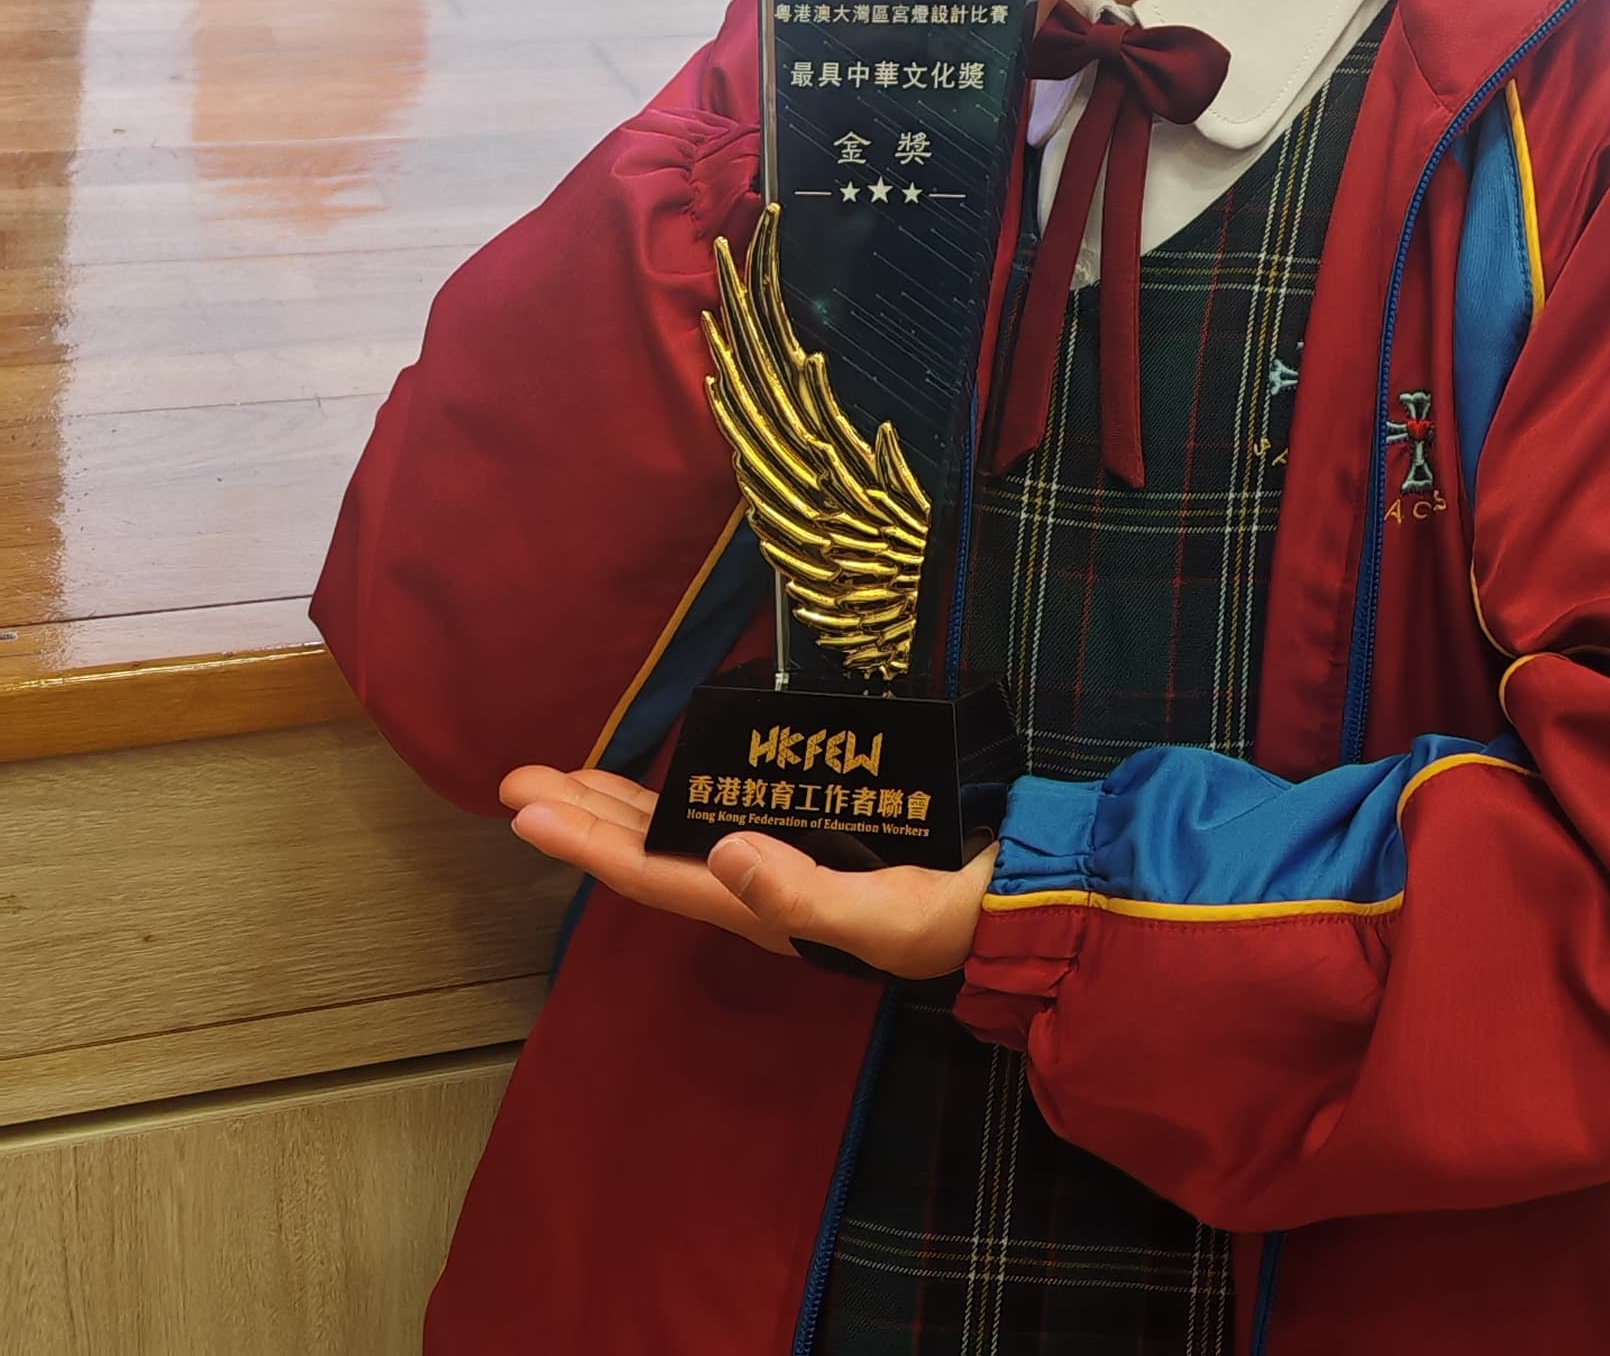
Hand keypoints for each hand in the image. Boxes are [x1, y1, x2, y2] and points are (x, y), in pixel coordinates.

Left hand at [502, 762, 989, 980]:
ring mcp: (779, 857)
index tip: (527, 812)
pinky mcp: (812, 830)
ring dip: (617, 801)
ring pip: (676, 827)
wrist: (1009, 905)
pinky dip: (681, 790)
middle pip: (648, 848)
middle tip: (518, 779)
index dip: (586, 843)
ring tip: (565, 774)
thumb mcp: (883, 916)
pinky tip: (669, 774)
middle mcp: (753, 883)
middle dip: (582, 814)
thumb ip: (803, 894)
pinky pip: (722, 806)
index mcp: (758, 906)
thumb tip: (721, 850)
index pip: (652, 873)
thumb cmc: (948, 916)